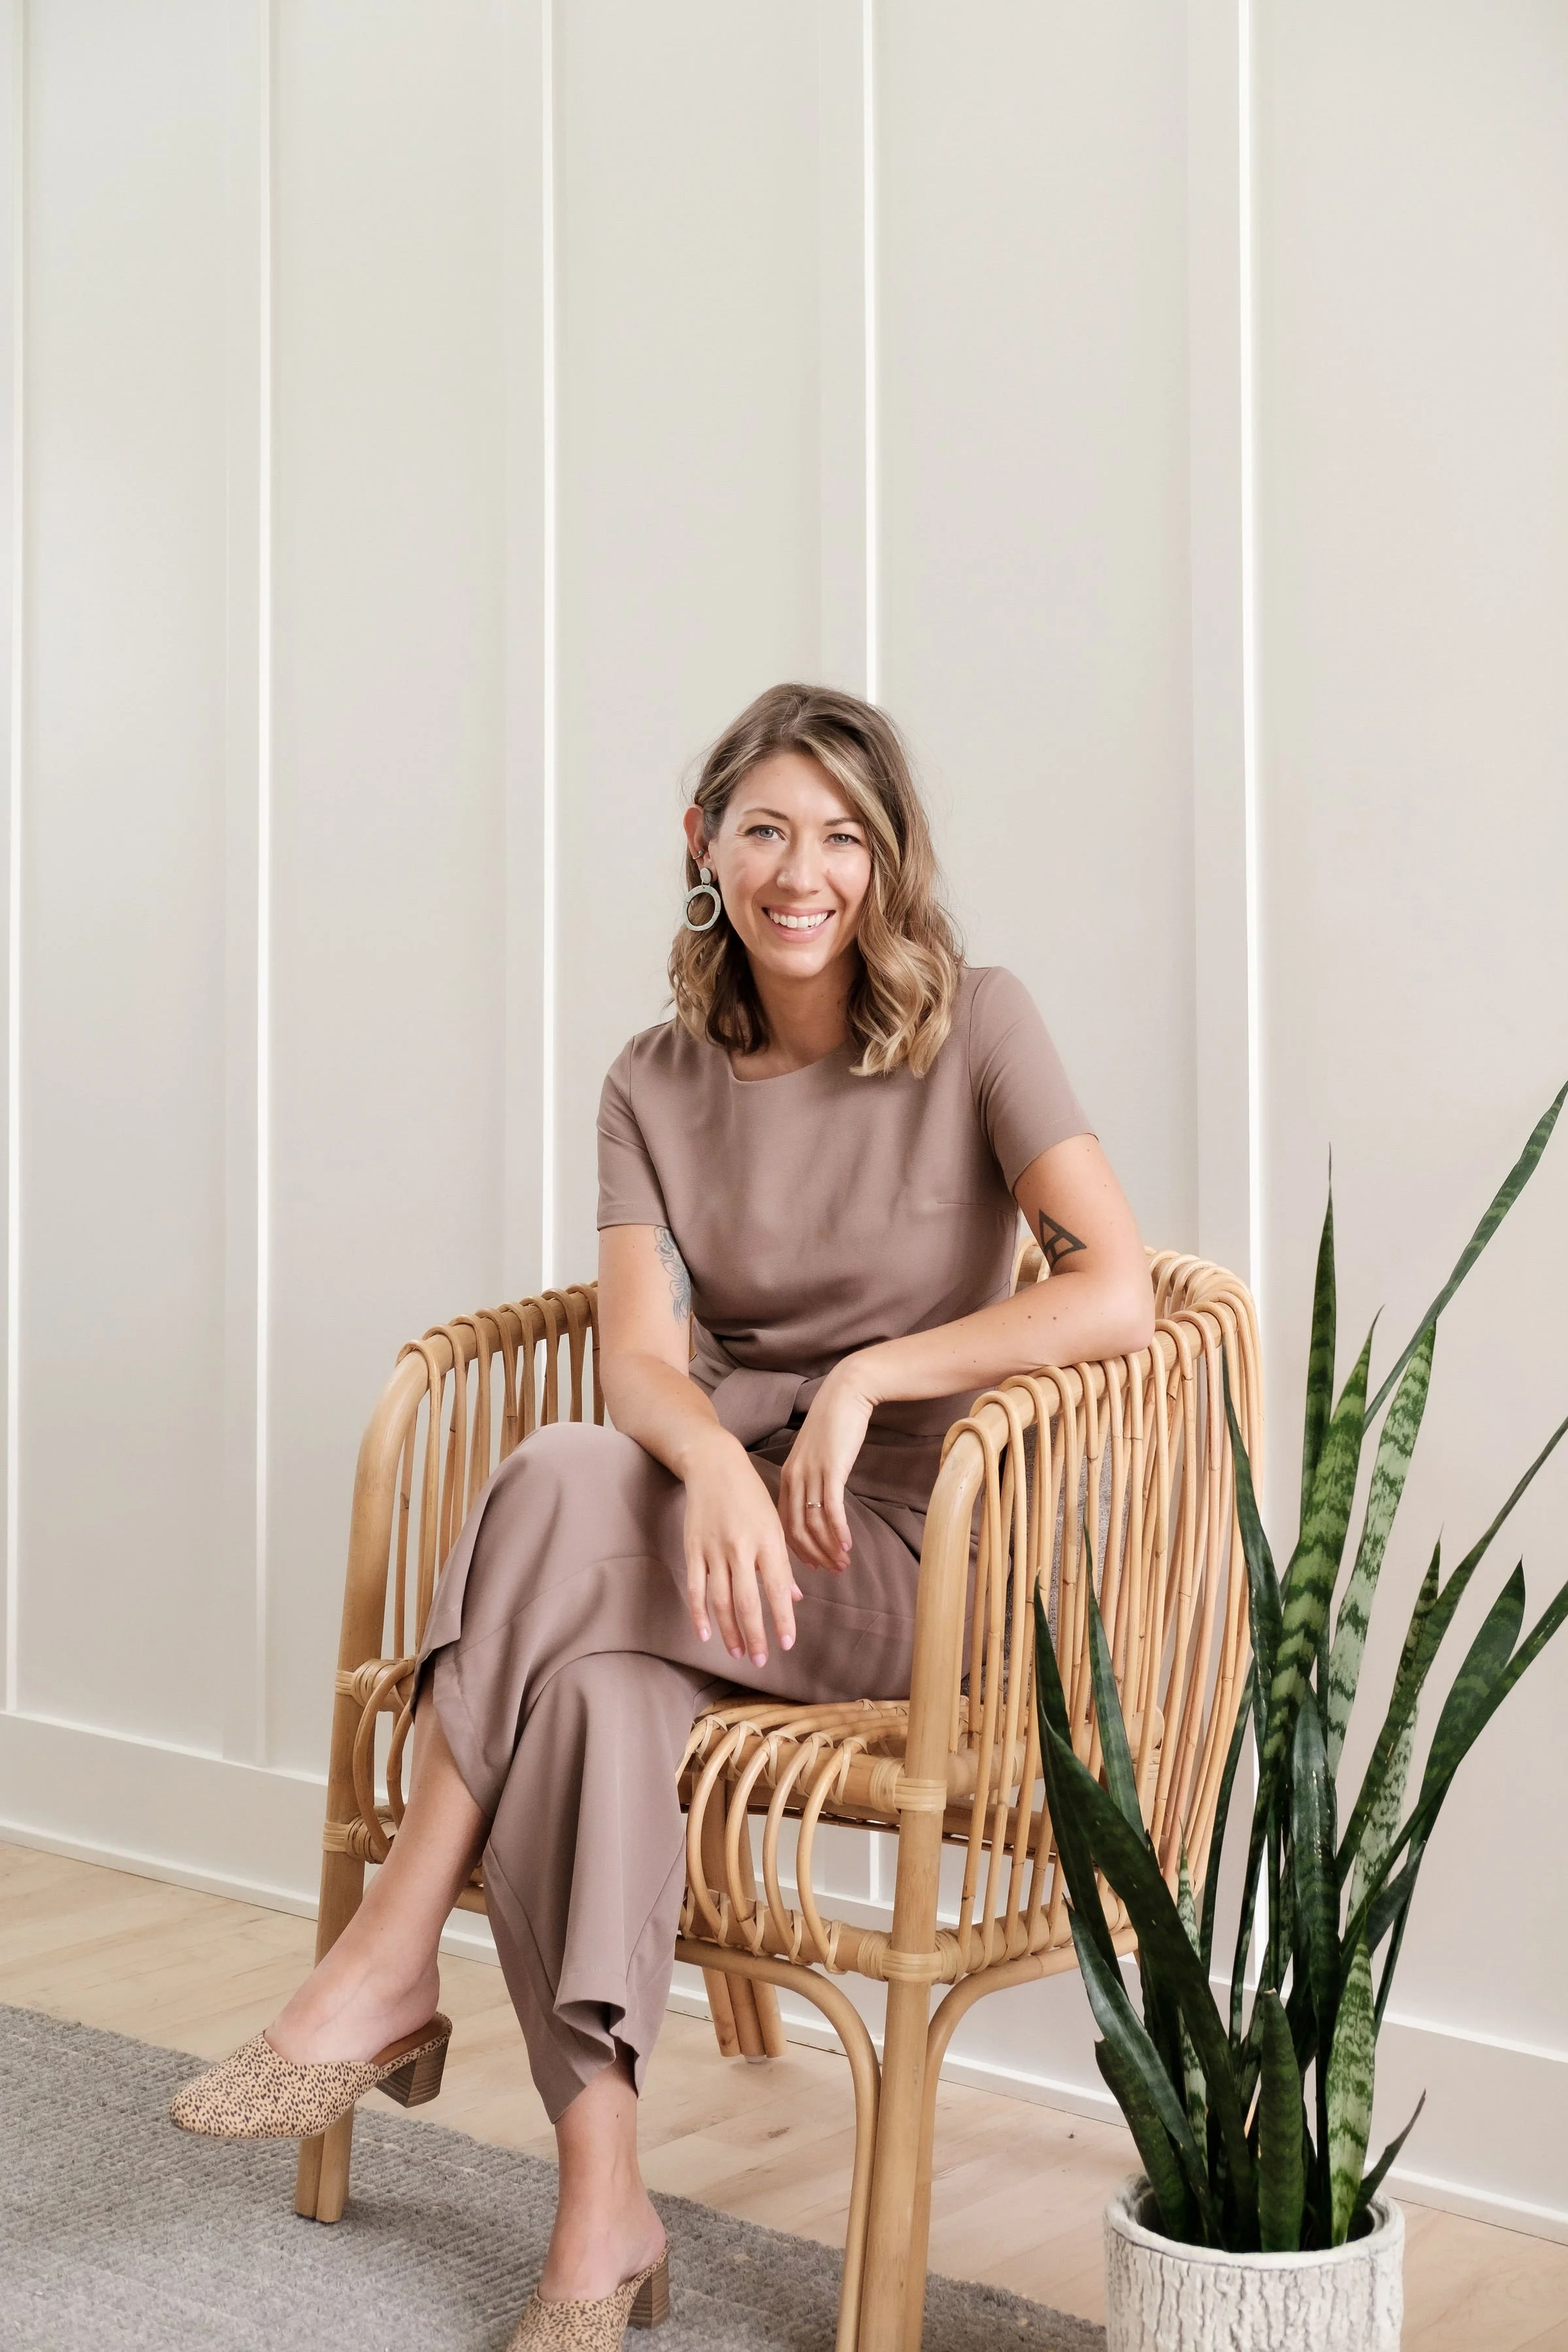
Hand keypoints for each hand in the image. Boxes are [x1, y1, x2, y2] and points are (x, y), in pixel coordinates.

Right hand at [680, 1431, 801, 1666]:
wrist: (715, 1465)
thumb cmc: (751, 1496)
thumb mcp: (775, 1524)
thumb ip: (783, 1564)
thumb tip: (795, 1598)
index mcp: (768, 1541)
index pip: (778, 1589)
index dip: (783, 1619)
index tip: (787, 1643)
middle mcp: (742, 1548)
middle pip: (749, 1602)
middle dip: (756, 1635)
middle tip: (761, 1660)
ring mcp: (715, 1550)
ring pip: (722, 1601)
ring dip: (730, 1631)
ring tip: (737, 1653)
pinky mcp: (693, 1549)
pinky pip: (697, 1588)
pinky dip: (699, 1614)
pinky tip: (705, 1634)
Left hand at [778, 1360, 875, 1574]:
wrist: (846, 1394)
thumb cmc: (834, 1424)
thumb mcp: (817, 1454)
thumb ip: (813, 1478)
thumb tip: (820, 1503)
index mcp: (787, 1475)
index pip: (784, 1521)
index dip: (795, 1547)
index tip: (810, 1565)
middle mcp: (794, 1478)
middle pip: (796, 1528)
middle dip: (813, 1555)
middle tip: (830, 1572)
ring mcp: (811, 1474)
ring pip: (814, 1523)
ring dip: (829, 1548)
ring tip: (842, 1565)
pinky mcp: (830, 1470)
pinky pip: (831, 1509)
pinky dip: (838, 1530)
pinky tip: (847, 1545)